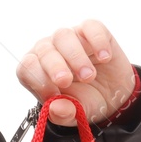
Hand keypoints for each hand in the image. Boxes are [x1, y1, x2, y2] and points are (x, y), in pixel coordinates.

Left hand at [16, 20, 139, 127]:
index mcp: (37, 70)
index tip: (53, 93)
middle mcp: (48, 50)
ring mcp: (70, 38)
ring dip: (75, 57)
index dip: (37, 79)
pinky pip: (90, 27)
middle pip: (44, 50)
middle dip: (54, 66)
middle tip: (67, 81)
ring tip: (89, 76)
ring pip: (63, 36)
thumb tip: (55, 108)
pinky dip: (97, 41)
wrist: (114, 95)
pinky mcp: (91, 31)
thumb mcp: (75, 114)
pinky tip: (104, 58)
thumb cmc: (86, 101)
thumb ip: (63, 113)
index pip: (27, 67)